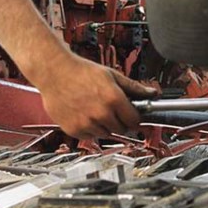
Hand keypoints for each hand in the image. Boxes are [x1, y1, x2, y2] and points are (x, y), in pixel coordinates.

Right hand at [35, 53, 156, 138]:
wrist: (54, 72)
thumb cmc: (81, 71)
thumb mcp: (111, 75)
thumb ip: (134, 87)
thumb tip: (153, 93)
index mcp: (113, 99)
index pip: (134, 121)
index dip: (134, 118)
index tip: (132, 115)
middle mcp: (101, 113)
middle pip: (122, 129)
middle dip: (120, 121)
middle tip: (112, 110)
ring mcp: (87, 124)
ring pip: (106, 134)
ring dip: (105, 126)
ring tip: (95, 110)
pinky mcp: (74, 130)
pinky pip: (90, 136)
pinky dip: (90, 129)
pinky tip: (84, 114)